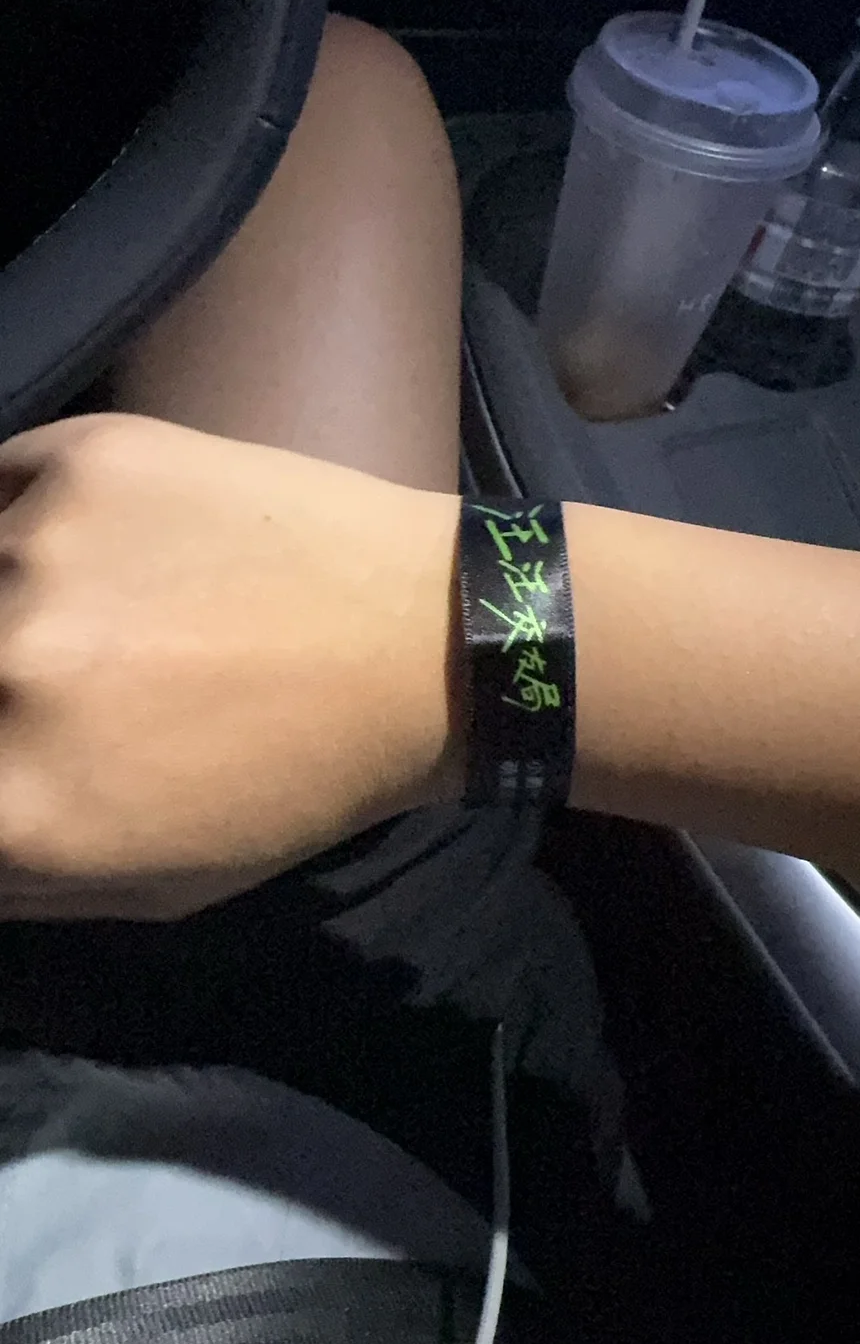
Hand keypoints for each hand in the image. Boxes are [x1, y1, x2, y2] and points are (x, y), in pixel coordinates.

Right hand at [0, 415, 459, 915]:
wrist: (421, 643)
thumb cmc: (296, 782)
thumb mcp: (147, 885)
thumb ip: (8, 872)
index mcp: (16, 806)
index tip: (22, 742)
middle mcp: (1, 671)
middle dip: (6, 684)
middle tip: (58, 673)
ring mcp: (34, 549)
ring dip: (10, 599)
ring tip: (94, 613)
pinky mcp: (84, 458)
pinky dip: (25, 519)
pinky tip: (98, 543)